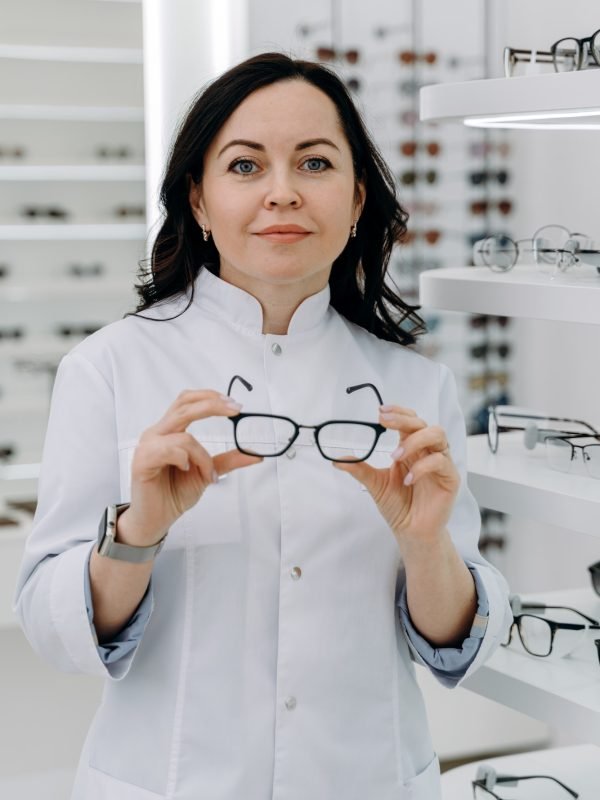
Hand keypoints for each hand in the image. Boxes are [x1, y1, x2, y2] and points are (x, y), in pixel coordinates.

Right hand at [119, 390, 262, 544]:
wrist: (156, 519)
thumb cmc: (174, 493)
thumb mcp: (208, 473)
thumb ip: (228, 460)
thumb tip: (255, 454)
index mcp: (169, 431)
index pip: (186, 401)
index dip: (209, 397)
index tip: (235, 405)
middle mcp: (157, 433)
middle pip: (183, 406)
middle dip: (212, 406)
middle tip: (236, 410)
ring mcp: (147, 446)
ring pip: (184, 436)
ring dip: (202, 455)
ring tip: (207, 473)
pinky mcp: (142, 461)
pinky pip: (169, 450)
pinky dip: (185, 459)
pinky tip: (185, 470)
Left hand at [332, 405, 459, 545]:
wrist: (411, 531)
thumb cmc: (398, 505)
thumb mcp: (375, 483)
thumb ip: (360, 469)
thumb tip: (337, 460)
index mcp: (411, 448)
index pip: (410, 421)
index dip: (398, 412)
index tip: (380, 412)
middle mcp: (427, 451)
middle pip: (422, 423)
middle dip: (403, 419)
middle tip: (384, 421)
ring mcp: (440, 463)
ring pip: (437, 435)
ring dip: (414, 441)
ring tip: (395, 456)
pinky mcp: (450, 478)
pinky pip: (440, 462)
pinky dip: (422, 467)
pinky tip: (407, 479)